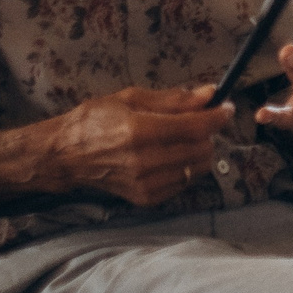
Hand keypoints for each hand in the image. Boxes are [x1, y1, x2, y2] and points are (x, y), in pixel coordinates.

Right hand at [48, 86, 231, 204]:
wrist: (67, 155)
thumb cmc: (95, 120)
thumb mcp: (131, 98)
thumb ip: (174, 99)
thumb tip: (209, 94)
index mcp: (140, 131)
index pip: (195, 127)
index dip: (216, 117)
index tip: (226, 108)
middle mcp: (145, 161)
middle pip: (201, 149)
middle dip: (206, 133)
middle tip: (196, 122)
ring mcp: (146, 183)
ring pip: (197, 168)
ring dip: (197, 152)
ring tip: (179, 140)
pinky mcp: (146, 198)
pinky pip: (183, 183)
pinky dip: (184, 168)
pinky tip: (167, 157)